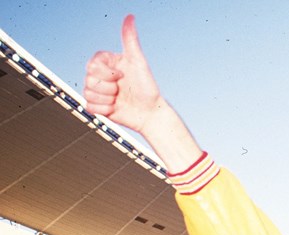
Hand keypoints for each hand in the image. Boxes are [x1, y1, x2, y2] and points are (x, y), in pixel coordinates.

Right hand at [83, 15, 163, 133]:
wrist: (150, 113)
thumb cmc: (148, 88)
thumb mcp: (139, 62)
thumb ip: (130, 39)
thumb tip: (130, 17)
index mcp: (109, 64)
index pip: (93, 63)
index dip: (107, 73)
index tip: (122, 76)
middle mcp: (102, 76)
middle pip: (88, 79)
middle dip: (108, 87)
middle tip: (121, 89)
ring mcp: (100, 91)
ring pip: (87, 93)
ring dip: (106, 99)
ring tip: (119, 99)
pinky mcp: (98, 106)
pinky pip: (89, 107)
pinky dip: (103, 109)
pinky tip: (115, 108)